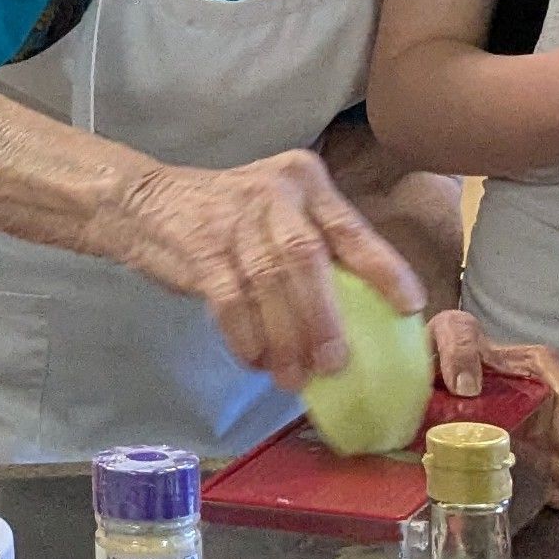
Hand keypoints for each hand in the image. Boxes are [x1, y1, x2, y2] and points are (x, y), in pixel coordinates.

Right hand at [116, 149, 422, 392]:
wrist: (148, 202)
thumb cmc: (230, 217)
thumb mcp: (279, 212)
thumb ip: (315, 248)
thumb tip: (360, 315)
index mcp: (306, 181)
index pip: (352, 228)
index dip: (384, 269)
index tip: (410, 306)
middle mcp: (276, 191)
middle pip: (307, 258)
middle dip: (324, 317)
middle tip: (336, 364)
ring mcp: (235, 217)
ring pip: (269, 283)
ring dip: (284, 338)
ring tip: (294, 377)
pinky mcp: (200, 246)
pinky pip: (229, 299)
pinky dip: (246, 336)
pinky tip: (256, 362)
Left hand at [429, 310, 558, 510]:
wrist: (413, 369)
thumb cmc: (438, 344)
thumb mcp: (449, 332)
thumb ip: (458, 346)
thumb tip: (468, 386)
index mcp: (515, 360)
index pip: (550, 369)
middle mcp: (525, 388)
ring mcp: (518, 416)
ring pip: (550, 437)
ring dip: (558, 463)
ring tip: (556, 491)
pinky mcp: (502, 440)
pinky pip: (530, 457)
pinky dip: (543, 479)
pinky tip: (549, 498)